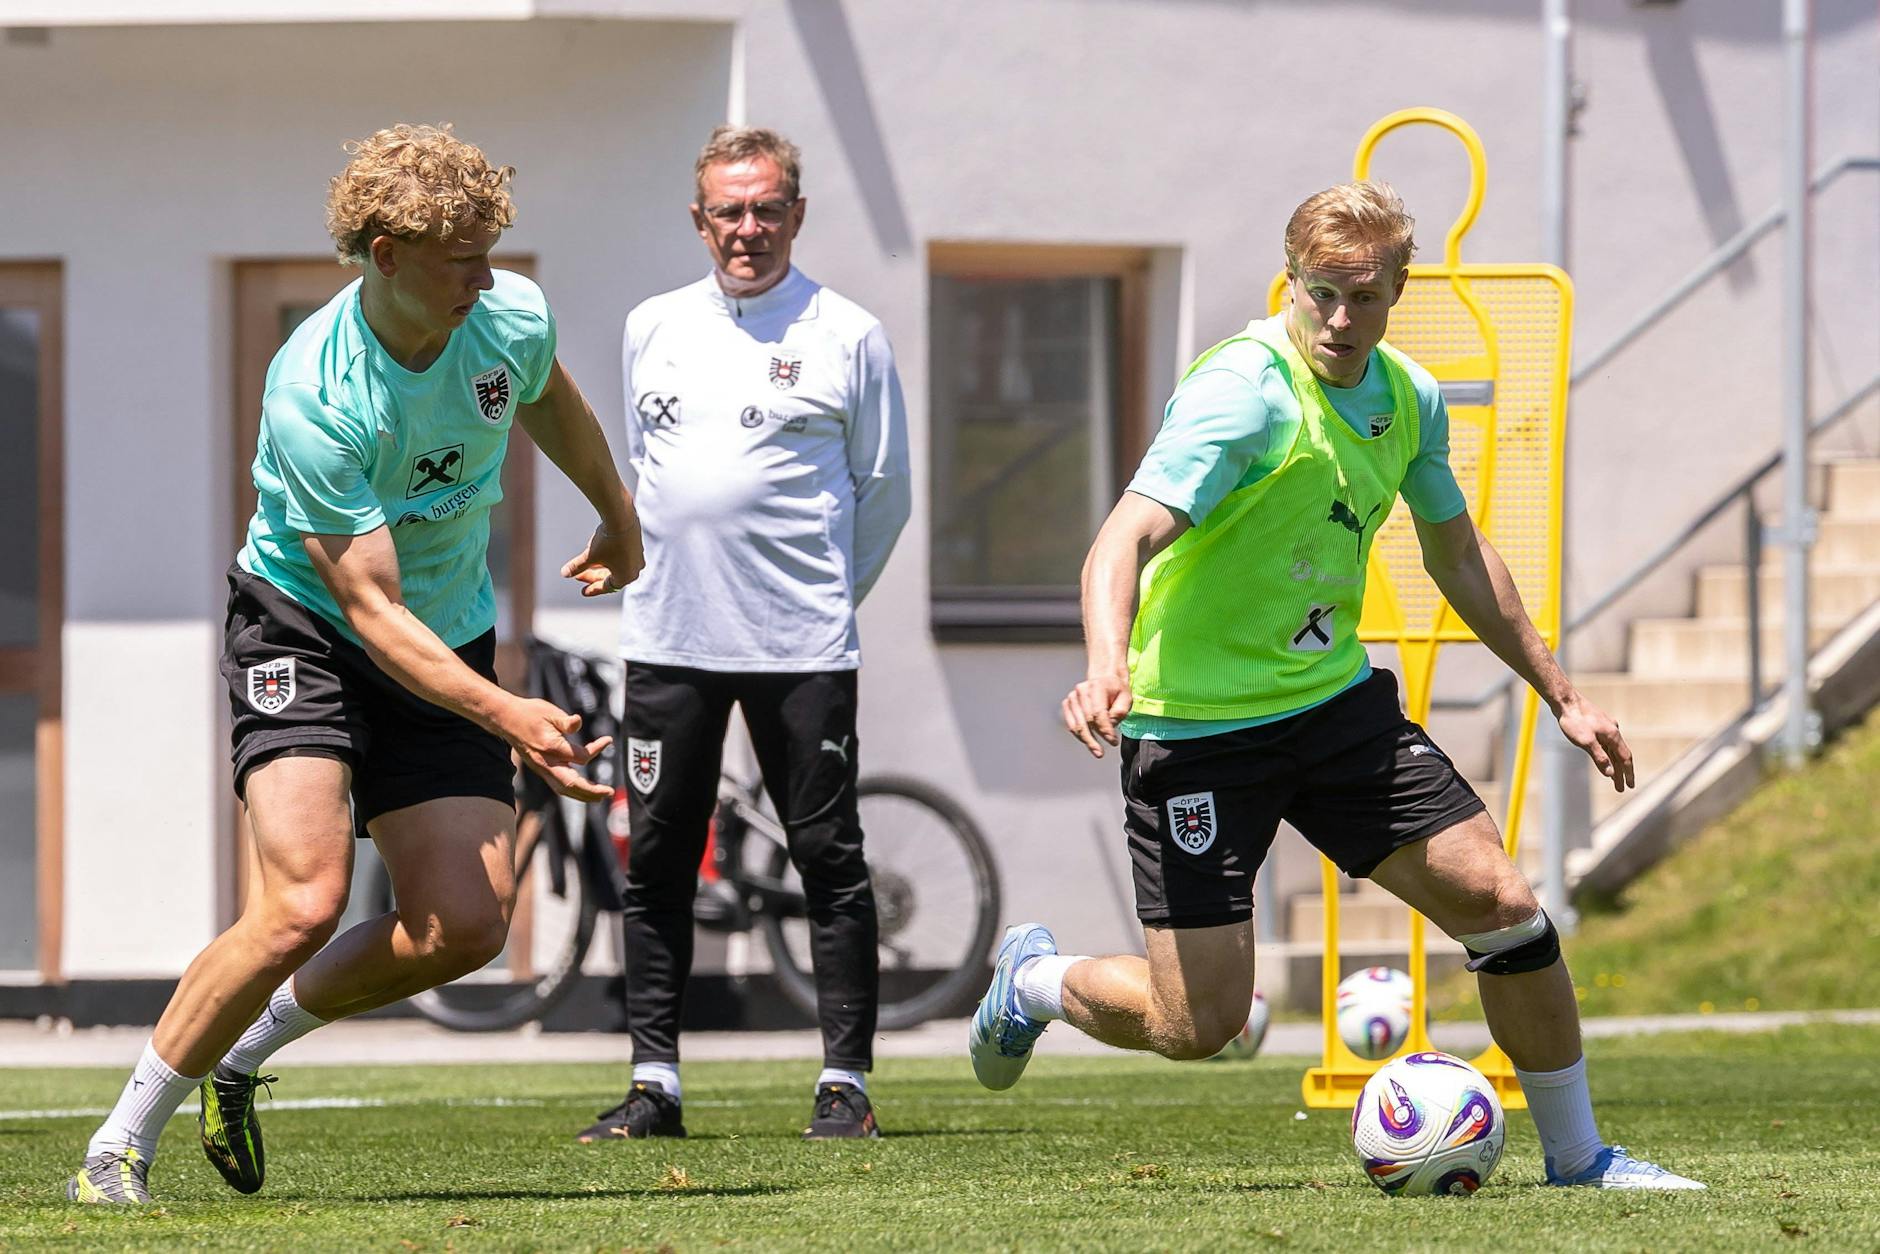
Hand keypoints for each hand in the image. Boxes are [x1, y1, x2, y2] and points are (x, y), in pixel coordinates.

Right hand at [498, 697, 613, 800]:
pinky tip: (583, 791)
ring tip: (600, 796)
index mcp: (550, 747)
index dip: (597, 749)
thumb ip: (566, 721)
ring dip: (583, 795)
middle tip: (609, 792)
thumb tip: (578, 721)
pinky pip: (558, 786)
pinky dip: (573, 791)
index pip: (581, 757)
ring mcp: (542, 768)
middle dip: (591, 791)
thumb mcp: (550, 712)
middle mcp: (546, 762)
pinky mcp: (541, 770)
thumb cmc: (530, 713)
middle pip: (571, 784)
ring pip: (564, 789)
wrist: (507, 719)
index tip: (607, 740)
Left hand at [561, 522, 643, 597]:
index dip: (593, 589)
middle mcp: (634, 569)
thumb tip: (564, 574)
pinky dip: (608, 557)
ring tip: (585, 563)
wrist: (621, 517)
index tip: (583, 591)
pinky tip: (597, 552)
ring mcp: (637, 557)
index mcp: (625, 577)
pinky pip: (620, 556)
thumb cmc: (607, 541)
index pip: (606, 587)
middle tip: (578, 576)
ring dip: (599, 566)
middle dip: (593, 576)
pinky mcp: (636, 545)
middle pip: (610, 577)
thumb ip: (577, 567)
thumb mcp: (589, 556)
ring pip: (615, 566)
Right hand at [1062, 668, 1132, 758]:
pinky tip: (1088, 741)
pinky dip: (1079, 735)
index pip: (1098, 713)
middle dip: (1095, 738)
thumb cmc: (1116, 689)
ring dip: (1086, 740)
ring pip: (1076, 725)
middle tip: (1101, 751)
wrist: (1104, 678)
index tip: (1112, 741)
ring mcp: (1073, 697)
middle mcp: (1082, 690)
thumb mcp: (1126, 698)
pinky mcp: (1068, 704)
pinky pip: (1071, 724)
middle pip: (1086, 721)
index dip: (1105, 729)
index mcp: (1097, 686)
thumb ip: (1120, 712)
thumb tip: (1109, 725)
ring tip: (1096, 750)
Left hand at [1557, 693, 1634, 792]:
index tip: (1629, 786)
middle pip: (1620, 755)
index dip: (1628, 773)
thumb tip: (1611, 774)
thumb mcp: (1586, 742)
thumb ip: (1599, 758)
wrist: (1565, 701)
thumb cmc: (1574, 721)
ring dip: (1614, 764)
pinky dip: (1607, 754)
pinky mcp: (1597, 725)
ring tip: (1613, 778)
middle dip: (1621, 772)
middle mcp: (1613, 730)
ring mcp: (1605, 727)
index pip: (1625, 758)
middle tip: (1621, 788)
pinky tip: (1604, 759)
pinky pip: (1606, 743)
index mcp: (1613, 735)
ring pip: (1613, 749)